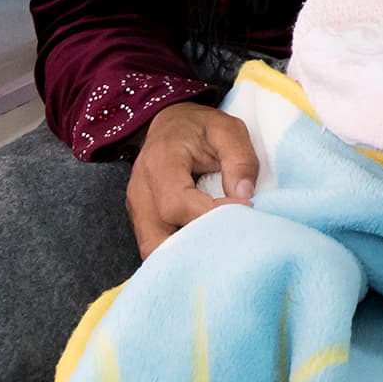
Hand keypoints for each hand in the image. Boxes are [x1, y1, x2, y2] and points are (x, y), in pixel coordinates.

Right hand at [125, 102, 258, 256]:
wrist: (171, 124)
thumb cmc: (201, 128)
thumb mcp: (228, 130)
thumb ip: (239, 158)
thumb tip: (244, 196)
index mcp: (160, 162)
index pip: (178, 203)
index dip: (211, 214)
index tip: (245, 210)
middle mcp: (140, 190)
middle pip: (156, 238)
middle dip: (195, 247)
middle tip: (232, 242)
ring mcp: (138, 209)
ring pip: (152, 250)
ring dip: (184, 257)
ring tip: (219, 251)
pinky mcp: (142, 220)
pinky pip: (155, 247)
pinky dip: (178, 255)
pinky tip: (205, 251)